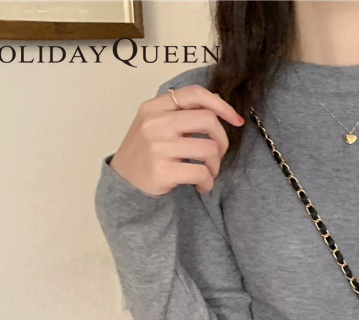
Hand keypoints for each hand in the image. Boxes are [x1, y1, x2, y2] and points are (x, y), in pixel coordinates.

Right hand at [108, 84, 244, 197]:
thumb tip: (216, 102)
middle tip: (217, 154)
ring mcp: (159, 147)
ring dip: (215, 165)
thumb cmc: (145, 152)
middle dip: (222, 140)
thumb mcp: (154, 122)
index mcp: (155, 107)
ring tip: (207, 173)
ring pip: (209, 149)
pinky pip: (201, 173)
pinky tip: (201, 185)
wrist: (123, 182)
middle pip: (208, 120)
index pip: (195, 94)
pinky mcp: (163, 170)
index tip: (235, 120)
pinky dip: (207, 182)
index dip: (221, 105)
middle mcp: (156, 123)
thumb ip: (179, 112)